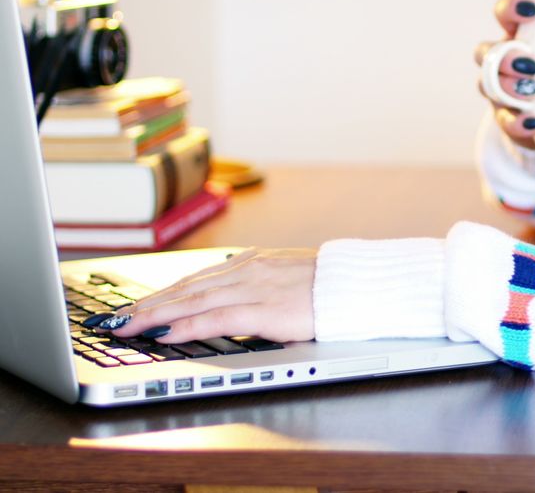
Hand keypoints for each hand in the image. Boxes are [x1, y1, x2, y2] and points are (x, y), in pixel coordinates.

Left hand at [105, 248, 316, 343]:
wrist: (358, 284)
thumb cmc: (329, 285)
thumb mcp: (286, 276)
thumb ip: (257, 282)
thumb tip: (232, 291)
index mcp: (251, 263)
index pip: (194, 278)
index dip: (160, 293)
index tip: (134, 306)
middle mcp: (246, 271)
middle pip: (184, 288)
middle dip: (146, 305)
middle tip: (114, 321)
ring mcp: (254, 288)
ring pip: (192, 301)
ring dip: (154, 315)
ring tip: (127, 328)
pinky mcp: (265, 309)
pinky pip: (216, 317)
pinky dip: (186, 325)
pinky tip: (166, 334)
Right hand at [474, 0, 534, 149]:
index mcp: (520, 34)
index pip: (503, 13)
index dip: (510, 8)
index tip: (532, 10)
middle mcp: (503, 60)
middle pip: (485, 51)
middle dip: (505, 56)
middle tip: (534, 65)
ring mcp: (500, 91)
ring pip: (486, 84)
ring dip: (507, 87)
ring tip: (533, 93)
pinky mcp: (508, 119)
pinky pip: (503, 121)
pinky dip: (516, 123)